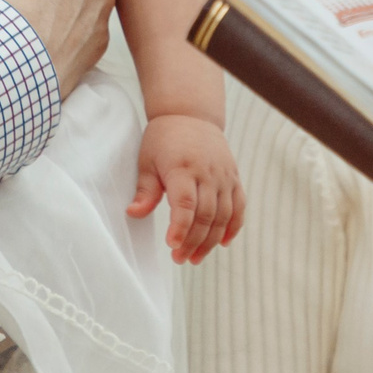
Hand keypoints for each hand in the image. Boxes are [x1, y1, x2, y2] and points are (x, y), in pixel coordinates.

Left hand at [130, 114, 243, 262]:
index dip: (180, 227)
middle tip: (180, 258)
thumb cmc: (164, 139)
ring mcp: (224, 175)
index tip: (172, 245)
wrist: (191, 114)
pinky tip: (223, 243)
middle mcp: (208, 172)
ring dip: (211, 240)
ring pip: (224, 215)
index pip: (185, 204)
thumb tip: (133, 213)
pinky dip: (234, 226)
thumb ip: (145, 190)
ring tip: (196, 257)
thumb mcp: (147, 161)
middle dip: (193, 241)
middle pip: (206, 215)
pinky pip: (239, 206)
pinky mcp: (234, 177)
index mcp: (183, 168)